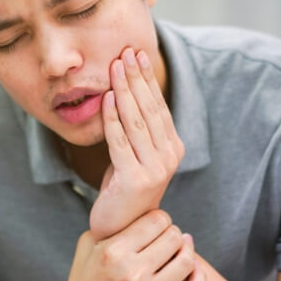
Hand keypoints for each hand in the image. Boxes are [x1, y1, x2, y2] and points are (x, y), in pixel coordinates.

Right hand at [52, 210, 204, 280]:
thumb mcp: (87, 246)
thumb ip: (110, 225)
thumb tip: (133, 206)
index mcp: (113, 251)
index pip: (156, 220)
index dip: (161, 218)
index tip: (158, 224)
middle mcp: (131, 272)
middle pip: (174, 237)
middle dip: (173, 233)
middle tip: (169, 238)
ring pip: (187, 260)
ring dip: (187, 251)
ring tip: (181, 250)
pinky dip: (198, 276)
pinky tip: (192, 271)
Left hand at [89, 47, 184, 239]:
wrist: (121, 229)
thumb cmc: (123, 188)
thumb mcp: (134, 153)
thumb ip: (135, 128)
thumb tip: (125, 89)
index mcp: (173, 147)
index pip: (158, 106)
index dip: (146, 79)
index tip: (135, 54)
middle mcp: (169, 156)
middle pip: (149, 109)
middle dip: (135, 78)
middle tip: (124, 52)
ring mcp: (155, 168)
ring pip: (136, 121)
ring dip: (124, 90)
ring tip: (114, 67)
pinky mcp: (136, 178)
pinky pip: (120, 140)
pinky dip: (113, 117)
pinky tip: (107, 97)